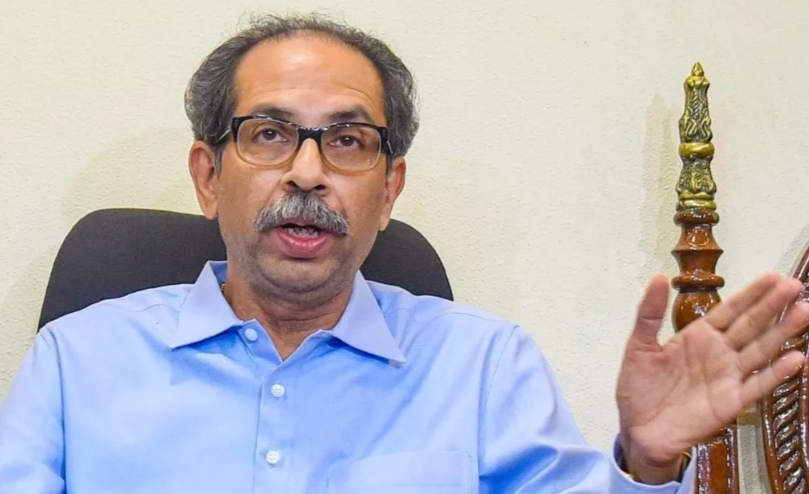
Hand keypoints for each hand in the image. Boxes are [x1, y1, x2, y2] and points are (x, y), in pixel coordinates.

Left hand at [615, 273, 808, 484]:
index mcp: (698, 337)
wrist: (638, 430)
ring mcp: (728, 377)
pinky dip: (777, 372)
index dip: (751, 294)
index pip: (730, 310)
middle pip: (751, 325)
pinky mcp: (731, 402)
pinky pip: (758, 385)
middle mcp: (719, 353)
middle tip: (795, 285)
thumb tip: (660, 277)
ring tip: (803, 311)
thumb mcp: (639, 346)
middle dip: (773, 305)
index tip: (773, 276)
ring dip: (783, 331)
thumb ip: (650, 313)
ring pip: (761, 349)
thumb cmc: (638, 388)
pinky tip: (797, 358)